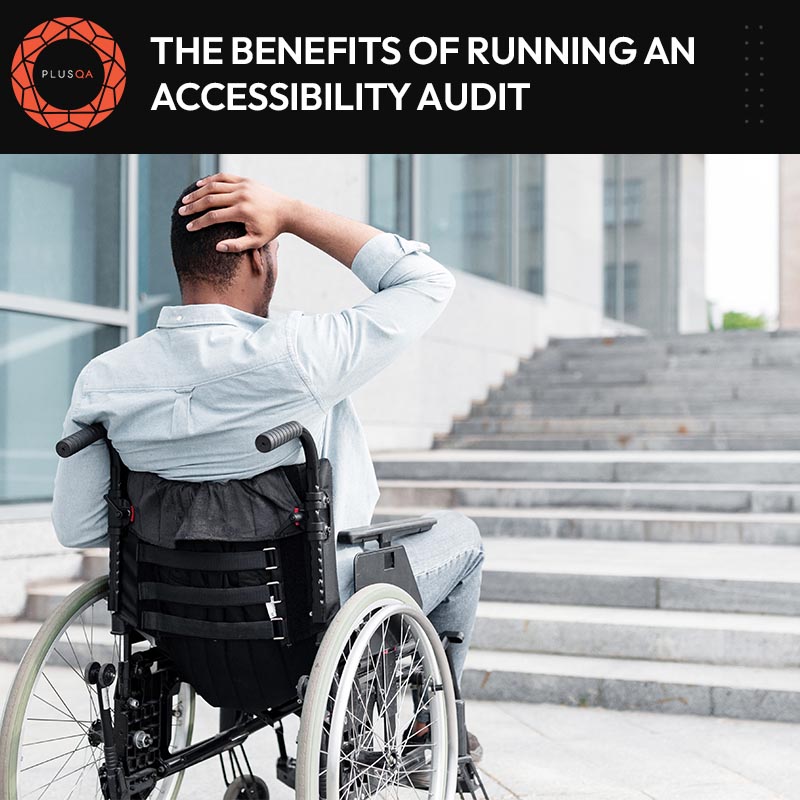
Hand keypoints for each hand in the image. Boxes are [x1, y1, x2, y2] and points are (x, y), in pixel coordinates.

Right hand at [178, 173, 292, 252]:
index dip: (199, 223)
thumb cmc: (271, 229)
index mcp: (242, 212)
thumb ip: (237, 246)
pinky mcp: (245, 180)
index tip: (189, 227)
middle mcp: (241, 196)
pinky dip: (210, 180)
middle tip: (181, 212)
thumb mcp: (256, 242)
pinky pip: (223, 177)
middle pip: (210, 199)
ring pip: (214, 186)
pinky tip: (199, 186)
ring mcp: (243, 186)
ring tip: (185, 199)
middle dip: (193, 206)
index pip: (213, 217)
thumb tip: (217, 247)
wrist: (287, 211)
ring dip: (197, 193)